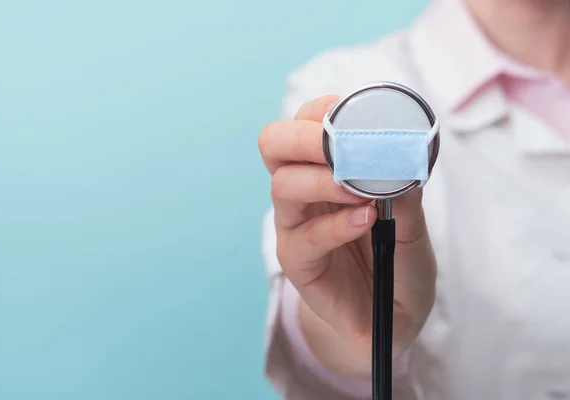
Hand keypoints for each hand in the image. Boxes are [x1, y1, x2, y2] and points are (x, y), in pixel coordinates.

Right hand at [258, 95, 436, 376]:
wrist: (391, 318)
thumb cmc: (398, 263)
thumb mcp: (413, 225)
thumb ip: (406, 195)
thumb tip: (402, 157)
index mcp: (325, 170)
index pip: (304, 124)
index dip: (319, 111)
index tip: (347, 112)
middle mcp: (304, 192)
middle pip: (273, 145)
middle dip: (302, 136)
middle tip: (338, 145)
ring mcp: (295, 226)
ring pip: (283, 186)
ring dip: (322, 180)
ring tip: (359, 191)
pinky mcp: (297, 261)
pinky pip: (305, 237)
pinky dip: (335, 225)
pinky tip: (363, 221)